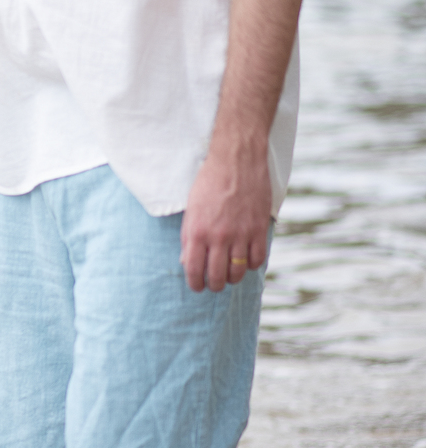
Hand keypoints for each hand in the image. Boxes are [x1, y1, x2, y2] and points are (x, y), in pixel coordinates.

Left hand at [180, 134, 269, 292]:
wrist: (236, 160)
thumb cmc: (209, 182)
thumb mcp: (191, 209)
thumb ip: (189, 236)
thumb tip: (188, 262)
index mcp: (197, 231)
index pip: (194, 270)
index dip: (195, 284)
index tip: (197, 286)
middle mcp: (218, 236)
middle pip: (217, 277)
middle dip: (214, 285)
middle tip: (214, 284)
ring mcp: (240, 234)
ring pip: (238, 272)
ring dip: (233, 278)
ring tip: (230, 274)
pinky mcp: (258, 229)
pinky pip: (257, 260)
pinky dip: (252, 265)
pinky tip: (247, 260)